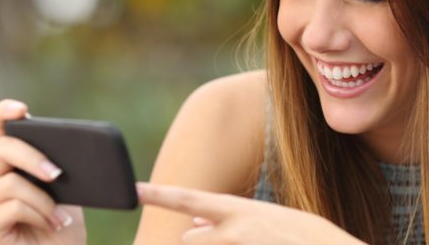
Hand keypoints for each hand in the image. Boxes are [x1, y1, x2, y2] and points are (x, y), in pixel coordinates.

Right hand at [0, 99, 85, 244]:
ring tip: (60, 217)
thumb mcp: (75, 189)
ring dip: (44, 201)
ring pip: (11, 183)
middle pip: (3, 149)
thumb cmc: (63, 220)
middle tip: (58, 174)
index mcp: (14, 160)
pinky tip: (50, 224)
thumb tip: (112, 165)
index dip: (3, 112)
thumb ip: (78, 170)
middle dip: (33, 157)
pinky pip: (11, 207)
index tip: (22, 110)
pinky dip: (37, 215)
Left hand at [136, 182, 367, 244]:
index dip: (158, 195)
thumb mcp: (259, 220)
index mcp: (236, 209)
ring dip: (216, 244)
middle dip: (199, 240)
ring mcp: (236, 244)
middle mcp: (232, 228)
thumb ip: (223, 222)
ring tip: (255, 239)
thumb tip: (191, 227)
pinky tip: (256, 241)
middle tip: (238, 238)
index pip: (187, 199)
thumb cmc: (294, 235)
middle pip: (194, 239)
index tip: (134, 189)